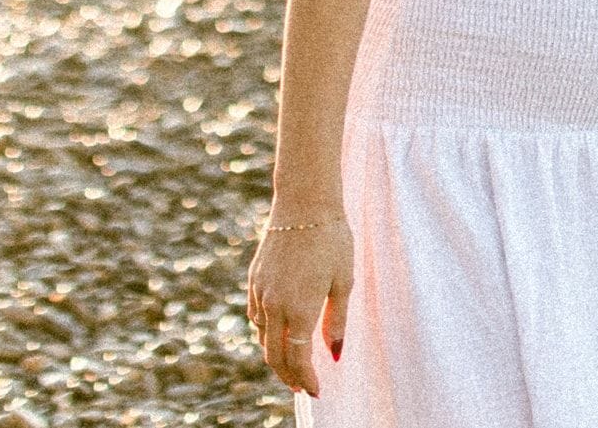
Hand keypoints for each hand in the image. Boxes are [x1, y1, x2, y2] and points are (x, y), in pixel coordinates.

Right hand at [246, 216, 352, 396]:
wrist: (304, 204)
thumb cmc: (332, 240)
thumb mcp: (344, 282)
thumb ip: (336, 321)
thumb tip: (334, 355)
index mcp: (299, 310)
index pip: (298, 359)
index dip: (306, 379)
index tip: (316, 391)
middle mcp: (274, 306)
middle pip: (274, 355)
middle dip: (288, 376)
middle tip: (302, 387)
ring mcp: (260, 292)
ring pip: (262, 338)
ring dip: (275, 356)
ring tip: (291, 364)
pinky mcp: (253, 280)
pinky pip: (255, 317)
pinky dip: (265, 333)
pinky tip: (276, 333)